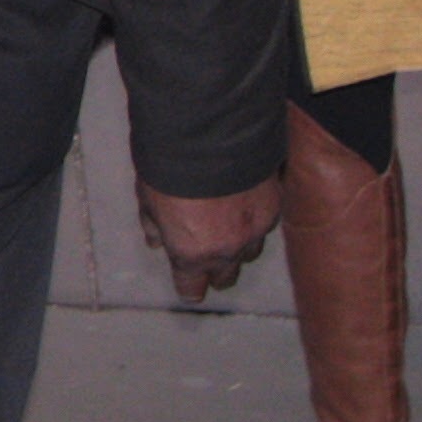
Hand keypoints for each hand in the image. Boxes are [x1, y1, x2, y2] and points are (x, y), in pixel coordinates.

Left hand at [136, 175, 280, 303]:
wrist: (208, 134)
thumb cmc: (168, 166)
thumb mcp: (147, 197)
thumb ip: (154, 225)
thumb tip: (155, 241)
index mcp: (192, 252)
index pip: (192, 287)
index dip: (188, 287)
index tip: (188, 286)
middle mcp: (227, 249)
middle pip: (225, 277)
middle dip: (214, 271)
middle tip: (205, 257)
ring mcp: (255, 230)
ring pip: (249, 254)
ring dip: (237, 247)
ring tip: (224, 228)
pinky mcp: (274, 207)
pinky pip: (263, 226)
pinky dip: (252, 220)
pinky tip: (242, 203)